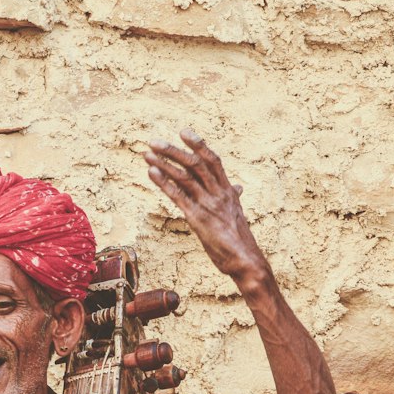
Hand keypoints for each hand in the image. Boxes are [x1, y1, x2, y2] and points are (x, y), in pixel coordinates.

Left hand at [144, 131, 271, 292]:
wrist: (246, 261)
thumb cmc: (240, 240)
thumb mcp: (237, 214)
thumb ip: (233, 198)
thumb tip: (238, 188)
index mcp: (228, 192)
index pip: (213, 161)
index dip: (199, 144)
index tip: (184, 131)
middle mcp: (219, 194)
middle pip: (196, 164)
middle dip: (174, 150)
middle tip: (154, 141)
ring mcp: (208, 205)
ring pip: (185, 177)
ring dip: (164, 163)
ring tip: (147, 154)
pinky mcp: (198, 219)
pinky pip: (178, 196)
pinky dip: (164, 182)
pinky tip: (152, 172)